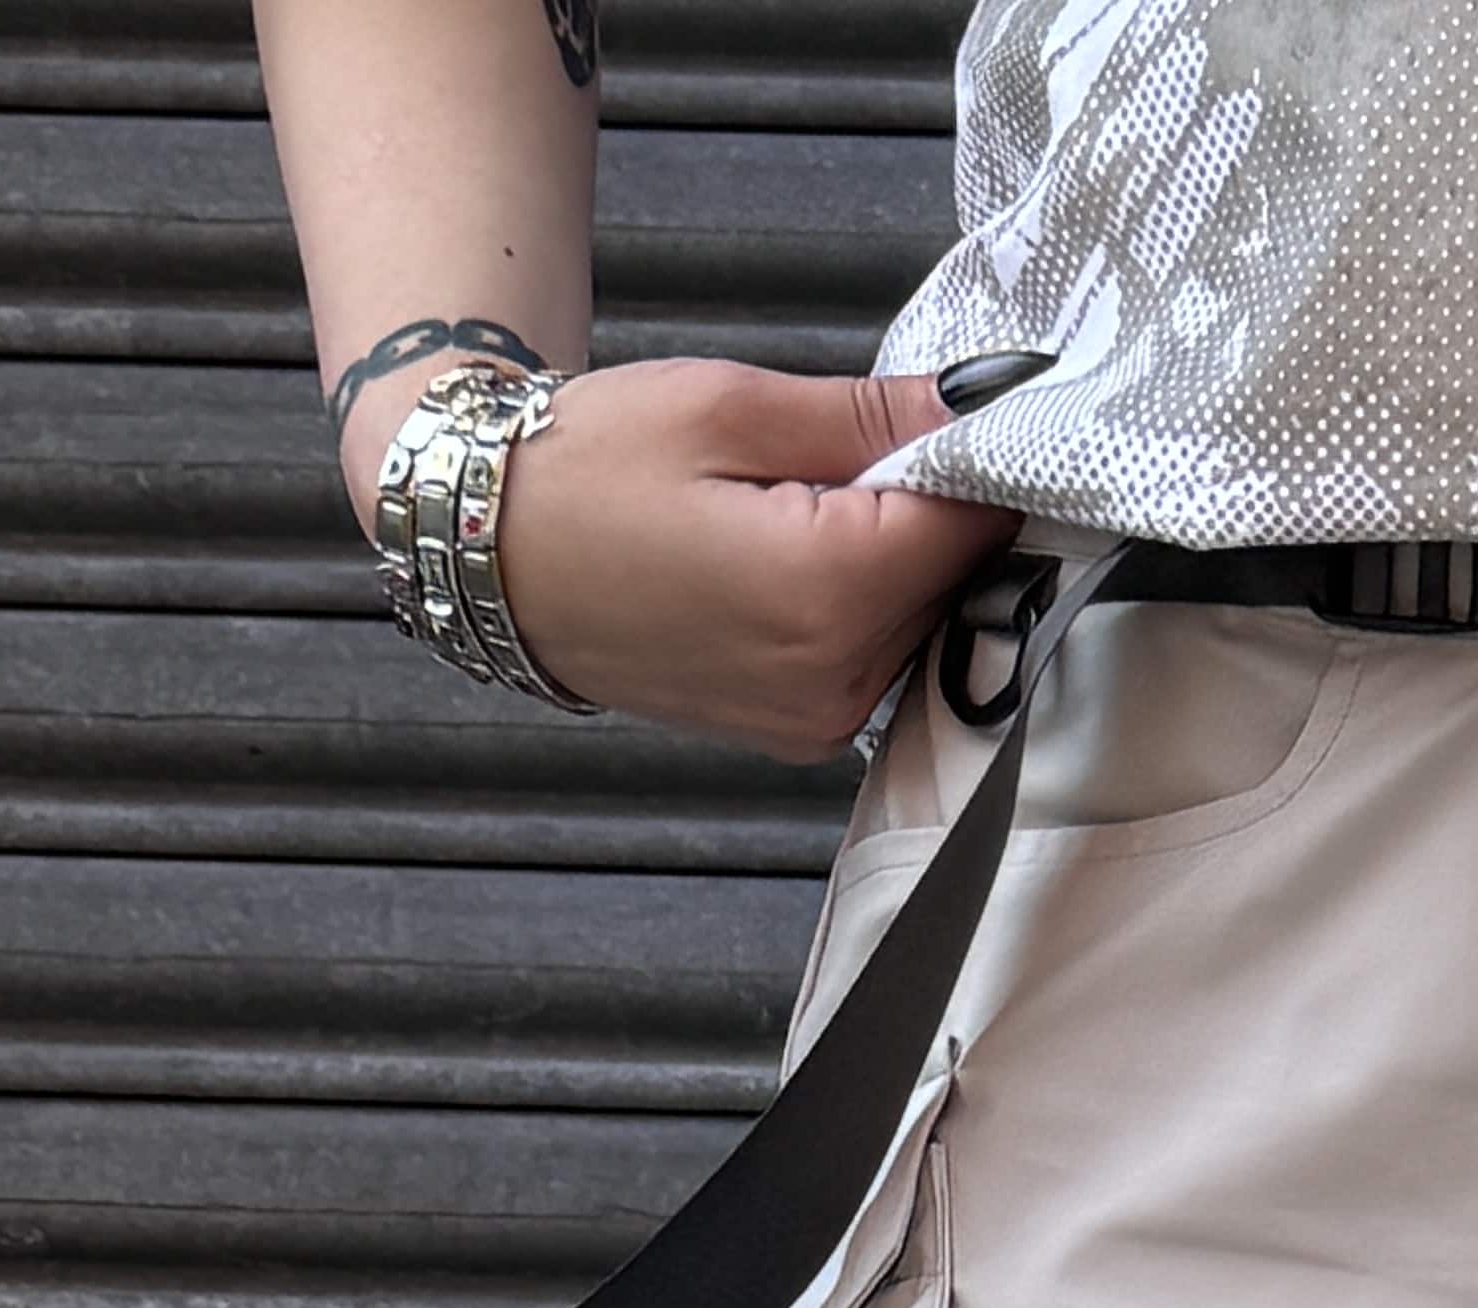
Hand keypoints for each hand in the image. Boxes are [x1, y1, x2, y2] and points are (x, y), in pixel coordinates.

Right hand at [344, 354, 1013, 759]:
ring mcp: (817, 722)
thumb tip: (982, 404)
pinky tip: (801, 554)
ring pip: (923, 622)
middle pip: (956, 582)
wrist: (493, 557)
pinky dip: (864, 601)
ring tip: (814, 502)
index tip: (970, 414)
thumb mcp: (729, 407)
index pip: (975, 527)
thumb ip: (868, 417)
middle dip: (937, 511)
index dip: (985, 462)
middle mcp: (833, 682)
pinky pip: (877, 656)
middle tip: (867, 447)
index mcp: (823, 595)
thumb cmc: (587, 470)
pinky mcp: (800, 733)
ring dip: (900, 559)